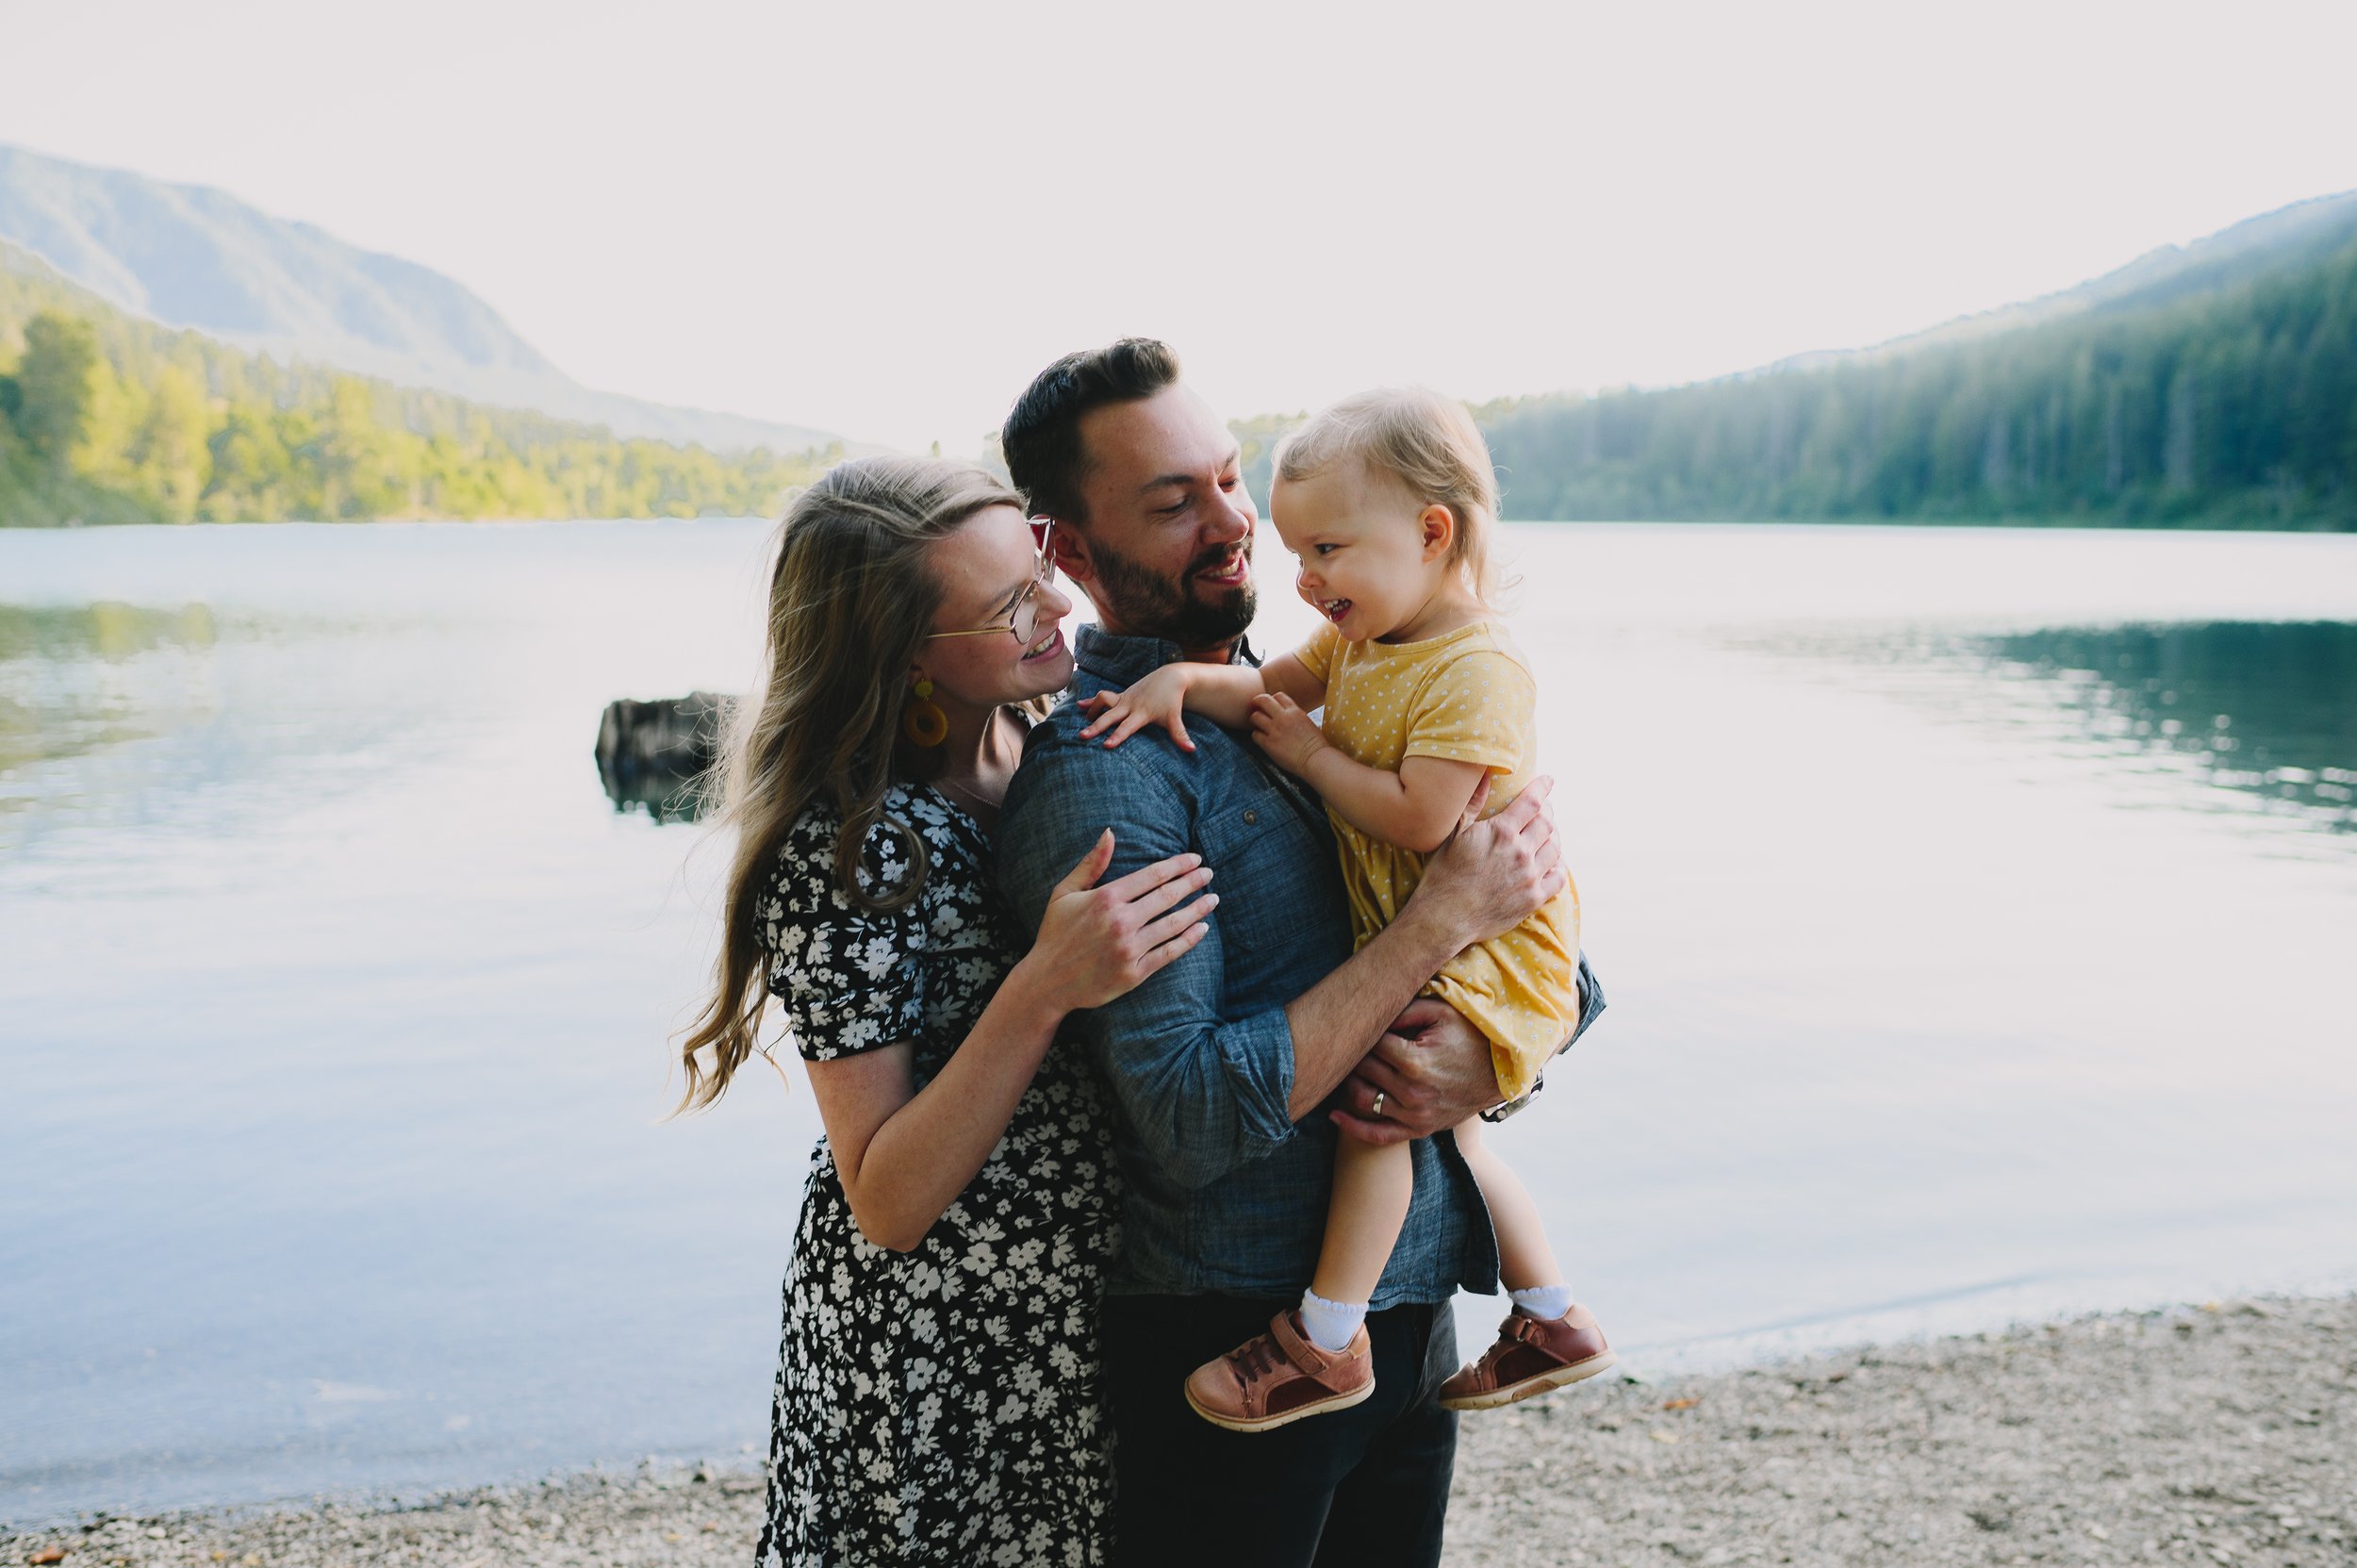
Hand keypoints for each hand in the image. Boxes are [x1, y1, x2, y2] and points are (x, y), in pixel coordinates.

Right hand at [1027, 830, 1216, 1010]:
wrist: (1047, 981)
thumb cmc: (1055, 933)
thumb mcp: (1064, 892)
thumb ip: (1091, 863)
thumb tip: (1110, 832)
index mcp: (1106, 898)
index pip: (1153, 876)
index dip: (1178, 865)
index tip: (1195, 859)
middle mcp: (1120, 922)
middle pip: (1167, 896)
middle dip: (1193, 882)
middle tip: (1209, 874)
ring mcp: (1129, 949)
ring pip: (1173, 925)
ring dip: (1197, 909)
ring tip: (1213, 899)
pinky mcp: (1134, 973)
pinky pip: (1169, 953)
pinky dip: (1189, 940)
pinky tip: (1202, 929)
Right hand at [1078, 667, 1195, 751]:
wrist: (1169, 678)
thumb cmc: (1171, 701)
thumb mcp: (1175, 718)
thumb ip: (1180, 735)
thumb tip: (1192, 750)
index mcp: (1141, 713)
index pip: (1127, 727)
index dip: (1117, 736)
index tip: (1106, 746)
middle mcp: (1129, 705)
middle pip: (1110, 716)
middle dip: (1096, 726)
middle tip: (1083, 736)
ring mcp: (1123, 698)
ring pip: (1103, 700)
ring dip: (1092, 710)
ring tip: (1083, 723)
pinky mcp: (1120, 695)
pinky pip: (1103, 697)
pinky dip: (1091, 701)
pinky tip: (1079, 705)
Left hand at [1248, 692, 1325, 774]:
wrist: (1316, 759)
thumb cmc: (1317, 745)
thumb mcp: (1309, 723)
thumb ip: (1296, 717)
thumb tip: (1290, 716)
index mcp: (1295, 711)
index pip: (1278, 696)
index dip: (1272, 700)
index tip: (1271, 707)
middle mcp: (1283, 718)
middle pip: (1263, 700)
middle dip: (1257, 702)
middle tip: (1255, 708)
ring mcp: (1275, 730)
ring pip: (1255, 717)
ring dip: (1255, 720)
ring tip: (1259, 726)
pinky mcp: (1269, 744)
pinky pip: (1255, 735)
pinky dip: (1257, 736)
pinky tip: (1262, 739)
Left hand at [1329, 999, 1500, 1144]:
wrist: (1501, 1074)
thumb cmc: (1471, 1037)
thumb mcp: (1443, 1013)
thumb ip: (1406, 1009)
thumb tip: (1374, 1009)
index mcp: (1415, 1061)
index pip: (1371, 1045)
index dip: (1366, 1032)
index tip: (1362, 1024)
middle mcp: (1411, 1092)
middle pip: (1364, 1071)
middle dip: (1356, 1055)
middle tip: (1350, 1043)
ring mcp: (1415, 1115)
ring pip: (1363, 1100)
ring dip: (1350, 1084)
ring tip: (1347, 1069)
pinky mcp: (1419, 1129)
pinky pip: (1378, 1135)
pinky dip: (1353, 1127)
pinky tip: (1335, 1116)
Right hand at [1404, 774, 1564, 948]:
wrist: (1444, 918)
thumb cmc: (1444, 874)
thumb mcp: (1453, 834)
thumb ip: (1472, 803)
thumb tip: (1484, 775)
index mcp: (1501, 832)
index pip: (1532, 802)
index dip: (1543, 788)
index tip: (1548, 781)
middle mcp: (1521, 852)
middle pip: (1547, 823)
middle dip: (1547, 811)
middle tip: (1542, 809)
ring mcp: (1530, 877)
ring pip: (1555, 848)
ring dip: (1553, 837)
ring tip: (1545, 834)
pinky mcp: (1534, 899)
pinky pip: (1559, 877)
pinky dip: (1558, 865)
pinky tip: (1551, 862)